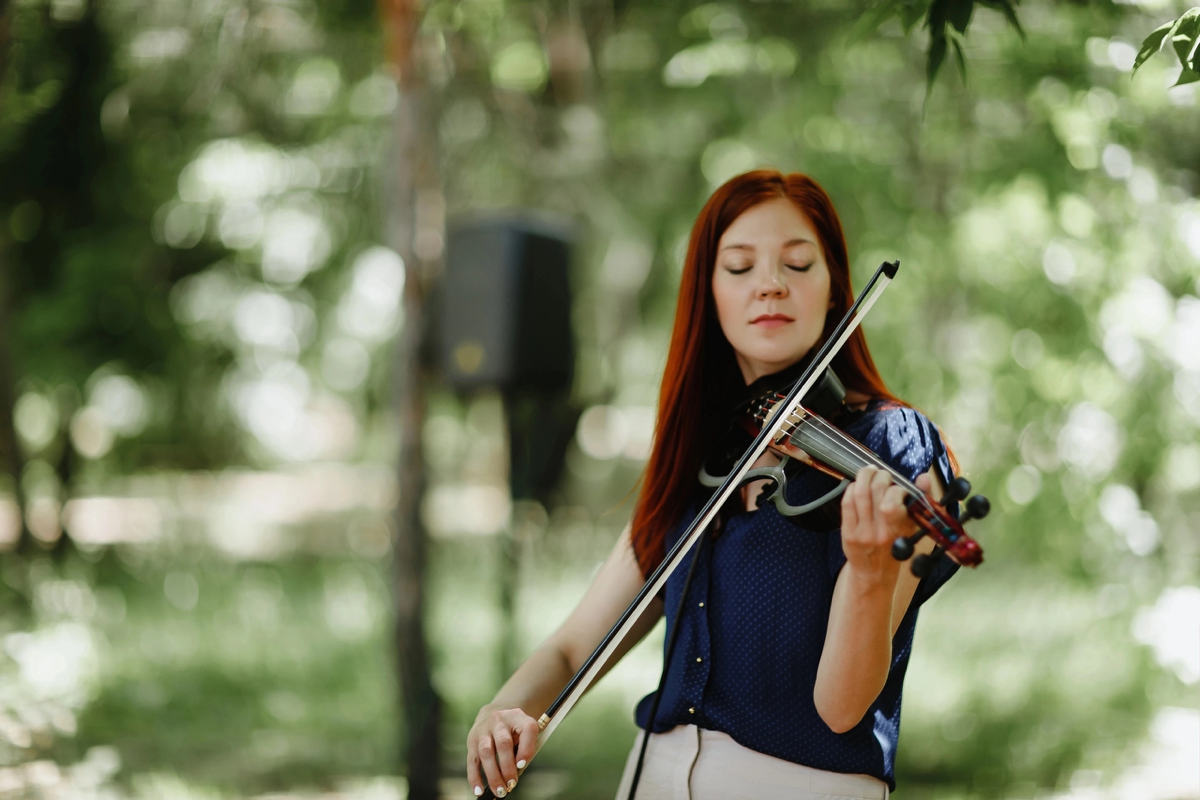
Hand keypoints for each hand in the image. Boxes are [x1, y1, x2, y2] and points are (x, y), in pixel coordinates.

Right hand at [466, 705, 538, 797]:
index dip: (526, 748)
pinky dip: (475, 777)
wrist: (494, 715)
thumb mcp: (525, 732)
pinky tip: (479, 791)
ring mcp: (484, 730)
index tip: (522, 766)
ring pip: (486, 752)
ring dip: (493, 774)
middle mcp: (500, 720)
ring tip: (500, 791)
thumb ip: (525, 748)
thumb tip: (517, 771)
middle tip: (512, 784)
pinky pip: (472, 760)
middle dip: (507, 767)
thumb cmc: (514, 730)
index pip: (527, 729)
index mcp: (518, 717)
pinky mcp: (472, 740)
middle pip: (503, 743)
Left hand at [840, 466, 928, 585]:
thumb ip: (921, 500)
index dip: (896, 489)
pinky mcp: (848, 533)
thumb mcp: (913, 526)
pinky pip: (846, 503)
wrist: (874, 572)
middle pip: (876, 491)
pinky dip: (851, 488)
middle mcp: (881, 532)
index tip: (898, 487)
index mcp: (900, 530)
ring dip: (864, 476)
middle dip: (880, 476)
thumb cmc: (896, 545)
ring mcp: (862, 532)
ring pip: (860, 493)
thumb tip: (924, 477)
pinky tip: (856, 486)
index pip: (893, 503)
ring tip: (869, 472)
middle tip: (882, 474)